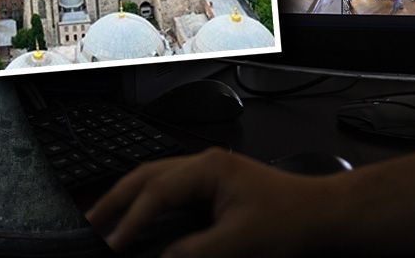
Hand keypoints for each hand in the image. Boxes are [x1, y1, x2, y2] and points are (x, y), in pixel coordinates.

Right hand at [86, 148, 331, 256]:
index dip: (131, 221)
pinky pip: (170, 193)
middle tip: (89, 224)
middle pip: (146, 177)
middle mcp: (205, 165)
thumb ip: (197, 251)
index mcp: (209, 168)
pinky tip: (138, 221)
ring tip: (103, 221)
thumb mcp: (241, 242)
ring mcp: (209, 175)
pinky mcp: (214, 190)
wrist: (325, 216)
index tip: (113, 245)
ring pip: (155, 181)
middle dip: (115, 200)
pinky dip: (148, 206)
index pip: (157, 192)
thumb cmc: (293, 220)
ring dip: (129, 201)